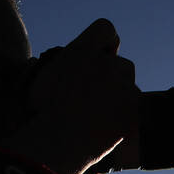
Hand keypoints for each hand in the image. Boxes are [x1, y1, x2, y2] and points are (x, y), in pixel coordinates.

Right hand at [10, 19, 139, 173]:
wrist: (58, 144)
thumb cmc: (40, 114)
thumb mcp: (37, 80)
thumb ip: (53, 66)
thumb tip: (54, 66)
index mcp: (82, 51)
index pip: (105, 29)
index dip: (104, 42)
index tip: (100, 55)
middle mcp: (107, 64)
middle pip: (122, 64)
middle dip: (113, 77)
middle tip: (96, 97)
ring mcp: (124, 88)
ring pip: (129, 90)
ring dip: (120, 100)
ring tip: (99, 119)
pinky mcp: (133, 112)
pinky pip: (136, 114)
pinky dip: (126, 122)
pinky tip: (108, 132)